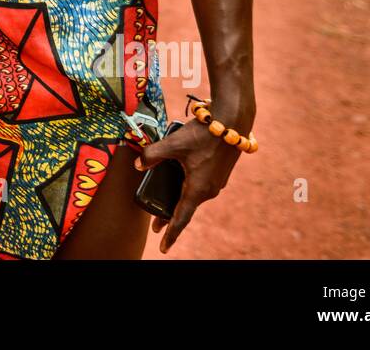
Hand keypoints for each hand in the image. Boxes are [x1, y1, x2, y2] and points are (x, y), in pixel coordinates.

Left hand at [133, 119, 242, 252]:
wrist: (232, 121)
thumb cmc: (204, 134)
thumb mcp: (174, 143)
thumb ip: (153, 154)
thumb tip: (138, 164)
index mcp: (198, 189)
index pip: (182, 218)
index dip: (171, 234)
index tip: (163, 248)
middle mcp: (209, 190)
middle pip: (186, 207)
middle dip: (170, 216)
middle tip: (155, 224)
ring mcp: (217, 182)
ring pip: (194, 195)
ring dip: (179, 200)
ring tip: (165, 202)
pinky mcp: (220, 172)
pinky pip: (201, 185)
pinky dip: (189, 187)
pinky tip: (181, 177)